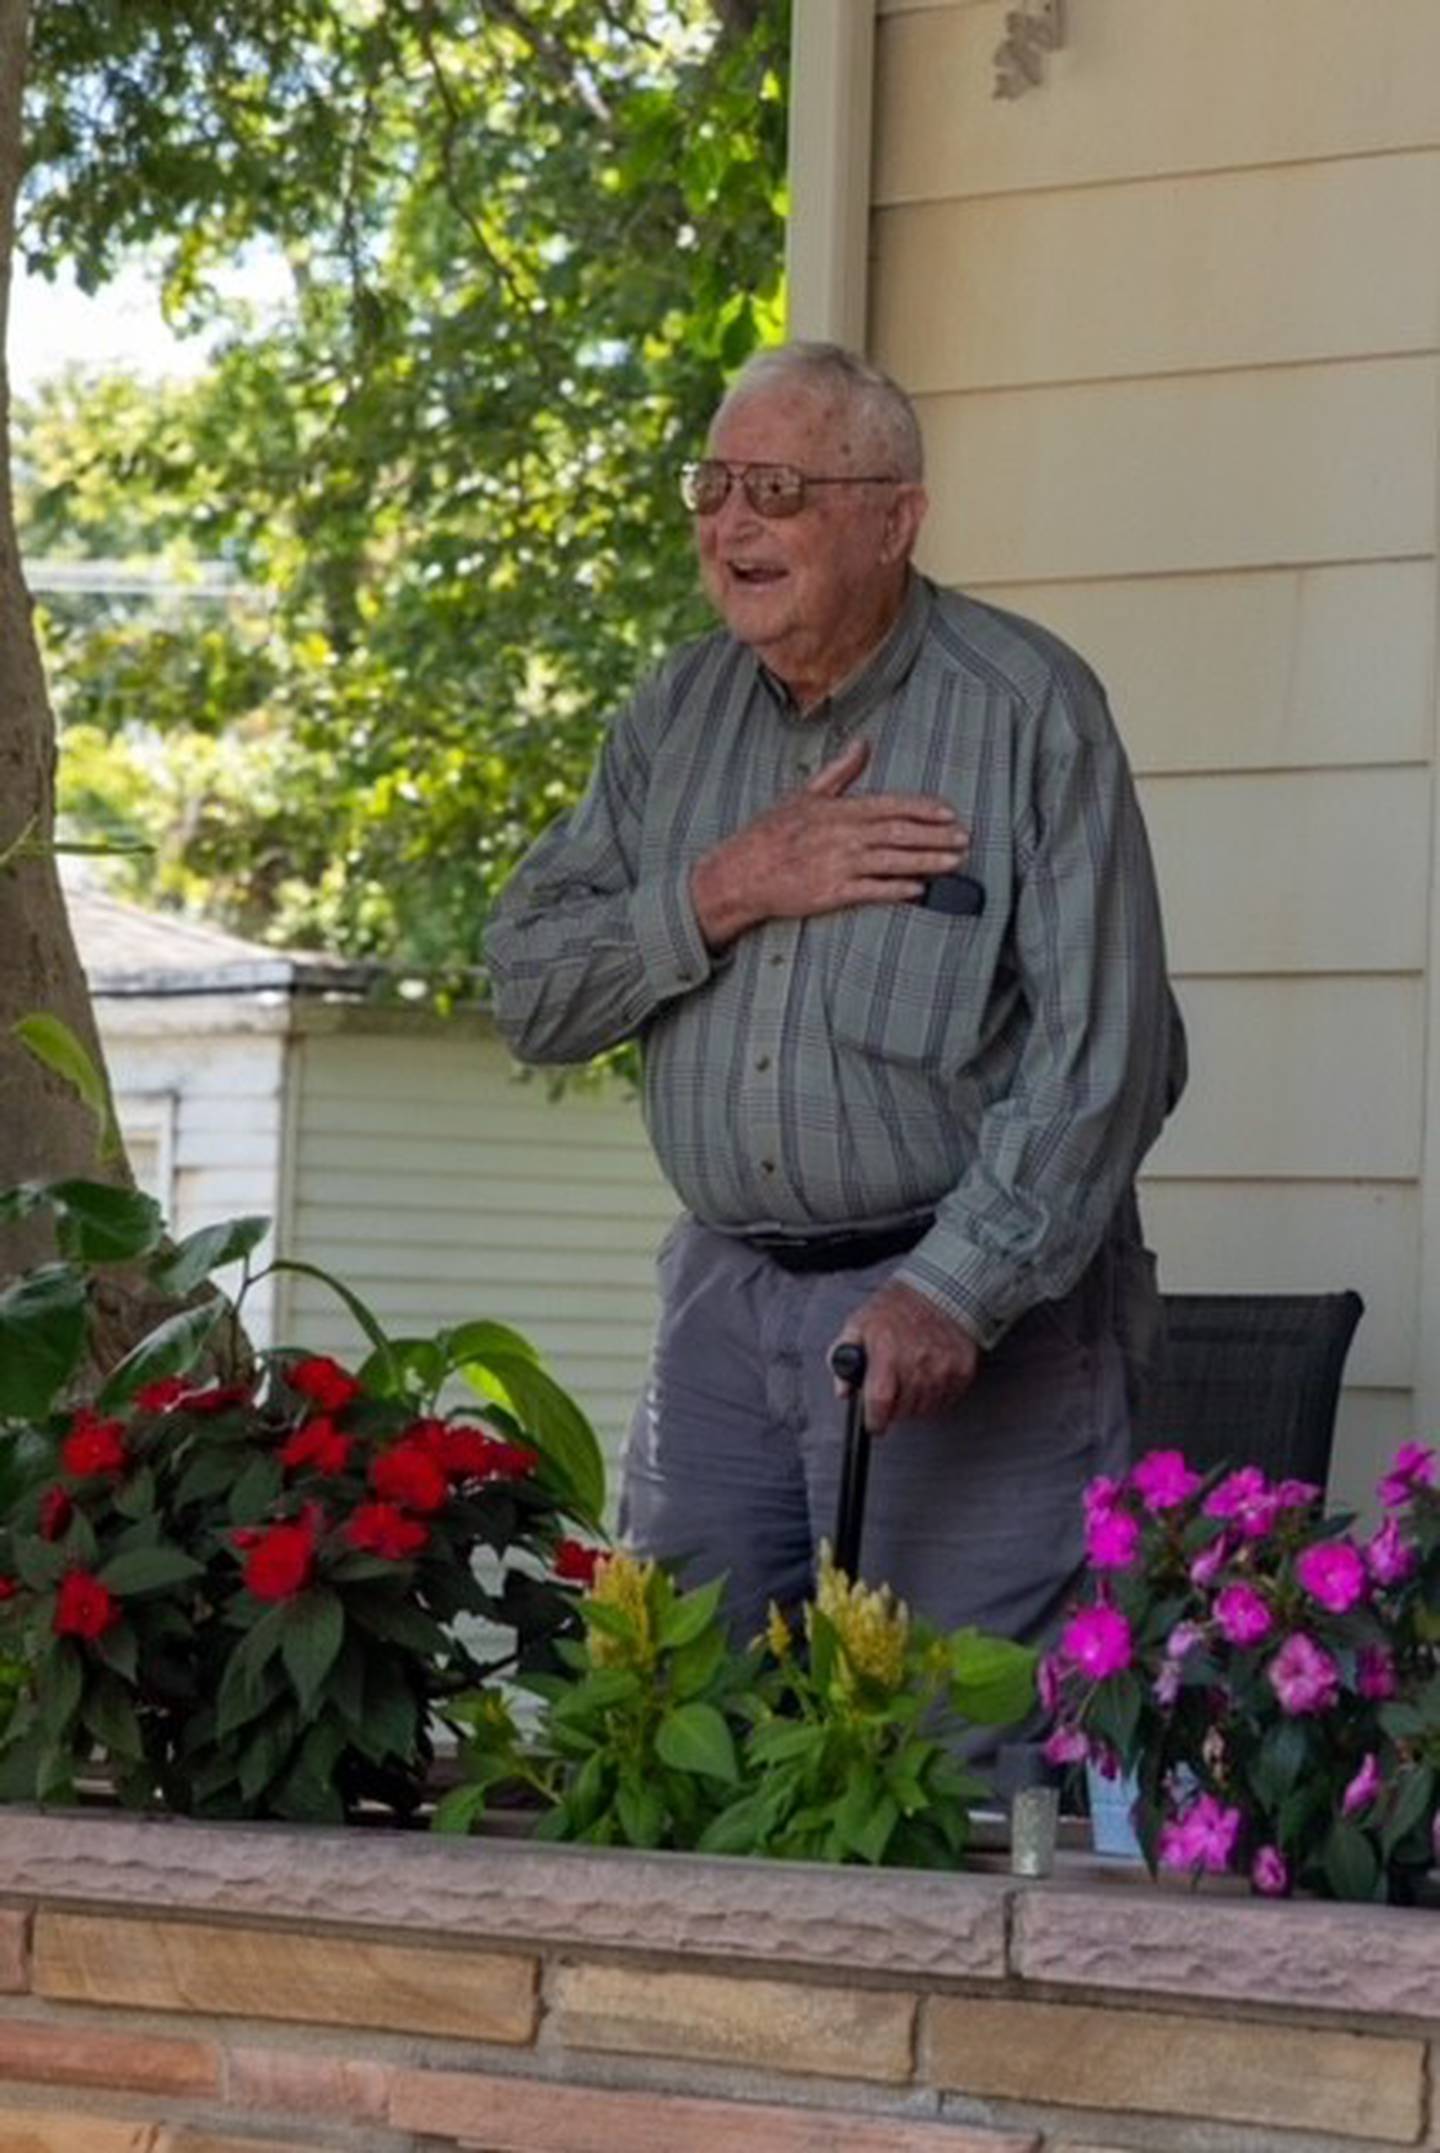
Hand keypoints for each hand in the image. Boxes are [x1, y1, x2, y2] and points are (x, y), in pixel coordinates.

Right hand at [690, 738, 966, 949]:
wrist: (739, 873)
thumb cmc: (770, 834)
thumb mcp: (804, 794)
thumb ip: (840, 771)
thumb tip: (864, 743)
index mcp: (838, 809)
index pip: (890, 805)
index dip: (923, 808)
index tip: (950, 812)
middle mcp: (841, 835)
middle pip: (898, 833)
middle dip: (935, 835)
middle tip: (965, 838)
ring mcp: (836, 865)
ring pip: (891, 861)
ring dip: (926, 861)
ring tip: (954, 862)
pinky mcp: (829, 894)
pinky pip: (870, 891)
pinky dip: (896, 889)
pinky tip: (919, 890)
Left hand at [833, 1280, 979, 1433]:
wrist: (939, 1291)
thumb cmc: (896, 1308)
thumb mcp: (859, 1324)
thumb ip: (844, 1357)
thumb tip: (843, 1390)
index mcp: (886, 1350)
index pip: (880, 1400)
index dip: (875, 1420)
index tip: (874, 1424)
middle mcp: (916, 1360)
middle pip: (903, 1410)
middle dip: (893, 1409)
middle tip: (891, 1393)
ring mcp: (942, 1367)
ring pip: (925, 1409)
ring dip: (914, 1404)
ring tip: (910, 1380)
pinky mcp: (961, 1369)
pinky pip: (946, 1400)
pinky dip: (935, 1396)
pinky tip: (928, 1377)